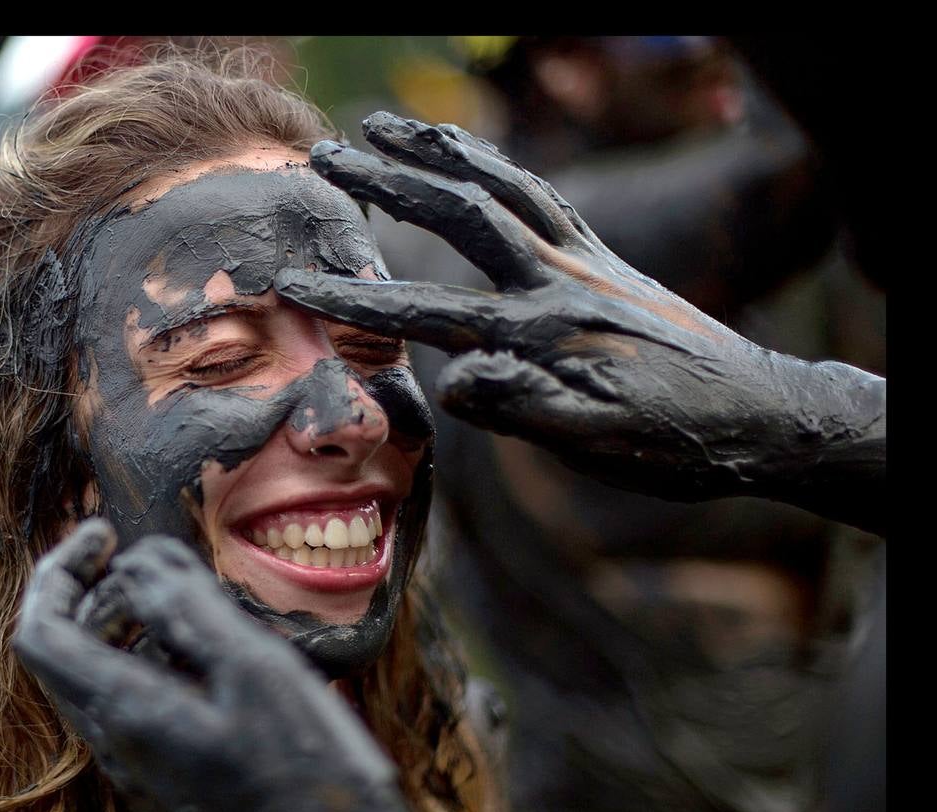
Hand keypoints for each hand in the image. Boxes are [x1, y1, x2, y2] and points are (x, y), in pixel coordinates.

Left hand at [12, 519, 421, 811]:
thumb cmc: (308, 772)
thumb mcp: (254, 669)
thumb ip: (189, 607)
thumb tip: (139, 560)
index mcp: (127, 712)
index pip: (43, 630)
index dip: (60, 570)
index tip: (105, 534)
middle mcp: (120, 745)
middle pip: (66, 650)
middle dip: (95, 589)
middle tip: (144, 558)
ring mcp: (143, 768)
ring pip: (103, 676)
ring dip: (129, 623)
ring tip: (187, 596)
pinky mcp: (170, 780)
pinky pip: (140, 703)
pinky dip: (157, 657)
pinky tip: (214, 651)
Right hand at [276, 113, 884, 533]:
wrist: (758, 414)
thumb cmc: (672, 442)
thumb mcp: (596, 444)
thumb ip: (524, 407)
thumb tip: (452, 379)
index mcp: (544, 332)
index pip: (428, 312)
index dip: (355, 302)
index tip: (294, 284)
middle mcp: (560, 279)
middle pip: (462, 210)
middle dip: (388, 179)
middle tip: (327, 151)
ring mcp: (584, 258)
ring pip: (503, 184)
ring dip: (440, 150)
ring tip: (387, 126)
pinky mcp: (603, 256)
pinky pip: (540, 193)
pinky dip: (496, 167)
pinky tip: (471, 163)